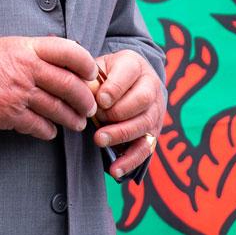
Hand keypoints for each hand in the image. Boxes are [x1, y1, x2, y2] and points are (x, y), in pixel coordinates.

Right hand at [0, 36, 97, 138]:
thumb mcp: (11, 46)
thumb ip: (37, 51)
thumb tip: (65, 57)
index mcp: (29, 48)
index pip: (69, 51)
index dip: (86, 63)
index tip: (93, 73)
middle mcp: (27, 69)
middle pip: (69, 85)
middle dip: (85, 99)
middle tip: (92, 107)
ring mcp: (19, 93)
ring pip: (58, 109)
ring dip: (72, 119)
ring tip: (78, 123)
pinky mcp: (10, 115)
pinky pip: (38, 126)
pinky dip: (48, 131)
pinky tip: (51, 131)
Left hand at [91, 50, 164, 179]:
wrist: (128, 83)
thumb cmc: (105, 75)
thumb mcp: (97, 68)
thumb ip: (88, 78)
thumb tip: (80, 94)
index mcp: (135, 64)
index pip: (130, 73)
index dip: (115, 88)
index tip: (100, 100)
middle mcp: (151, 86)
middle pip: (142, 100)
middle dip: (118, 113)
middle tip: (97, 120)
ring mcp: (155, 110)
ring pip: (145, 124)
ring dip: (122, 134)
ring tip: (99, 140)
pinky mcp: (153, 133)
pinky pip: (145, 149)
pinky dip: (130, 161)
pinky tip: (114, 170)